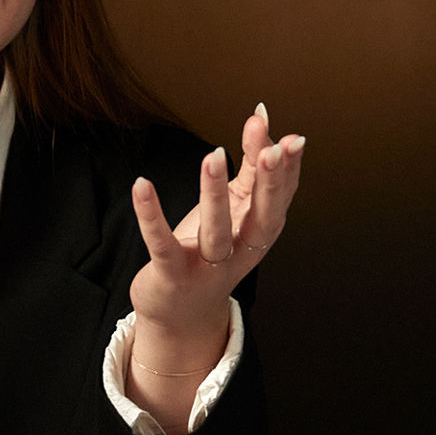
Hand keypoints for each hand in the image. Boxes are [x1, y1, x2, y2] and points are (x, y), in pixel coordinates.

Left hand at [123, 104, 306, 407]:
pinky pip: (162, 244)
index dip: (289, 172)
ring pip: (216, 232)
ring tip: (214, 156)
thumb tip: (263, 120)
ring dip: (216, 194)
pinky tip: (142, 185)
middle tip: (272, 149)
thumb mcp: (234, 210)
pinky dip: (150, 216)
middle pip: (261, 218)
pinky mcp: (172, 275)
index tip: (293, 139)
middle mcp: (240, 252)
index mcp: (258, 234)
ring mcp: (207, 267)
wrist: (181, 314)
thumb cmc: (210, 252)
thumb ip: (249, 168)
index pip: (280, 200)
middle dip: (269, 184)